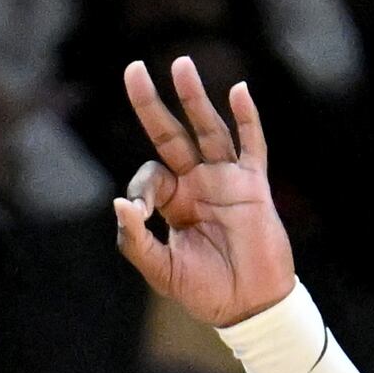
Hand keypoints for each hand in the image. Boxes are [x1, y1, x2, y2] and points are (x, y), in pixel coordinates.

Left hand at [111, 57, 295, 329]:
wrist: (250, 307)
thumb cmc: (206, 291)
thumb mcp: (161, 270)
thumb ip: (137, 240)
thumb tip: (120, 203)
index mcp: (173, 202)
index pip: (150, 175)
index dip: (140, 188)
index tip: (138, 210)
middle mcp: (197, 183)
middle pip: (171, 134)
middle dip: (152, 104)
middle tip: (133, 69)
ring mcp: (226, 180)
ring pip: (208, 129)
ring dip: (194, 98)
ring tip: (181, 65)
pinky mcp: (253, 185)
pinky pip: (251, 145)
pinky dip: (246, 119)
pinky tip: (239, 91)